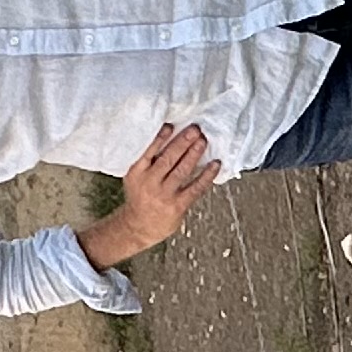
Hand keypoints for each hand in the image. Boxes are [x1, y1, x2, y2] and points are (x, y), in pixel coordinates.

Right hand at [80, 123, 222, 268]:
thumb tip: (171, 136)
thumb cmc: (140, 196)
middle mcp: (150, 183)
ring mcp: (164, 195)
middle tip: (195, 129)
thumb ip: (148, 160)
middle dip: (183, 142)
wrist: (138, 227)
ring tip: (203, 141)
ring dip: (194, 154)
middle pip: (168, 159)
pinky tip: (215, 164)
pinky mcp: (178, 205)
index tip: (171, 125)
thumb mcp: (135, 177)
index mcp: (137, 172)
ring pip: (182, 171)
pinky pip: (195, 188)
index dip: (160, 138)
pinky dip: (206, 175)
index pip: (149, 152)